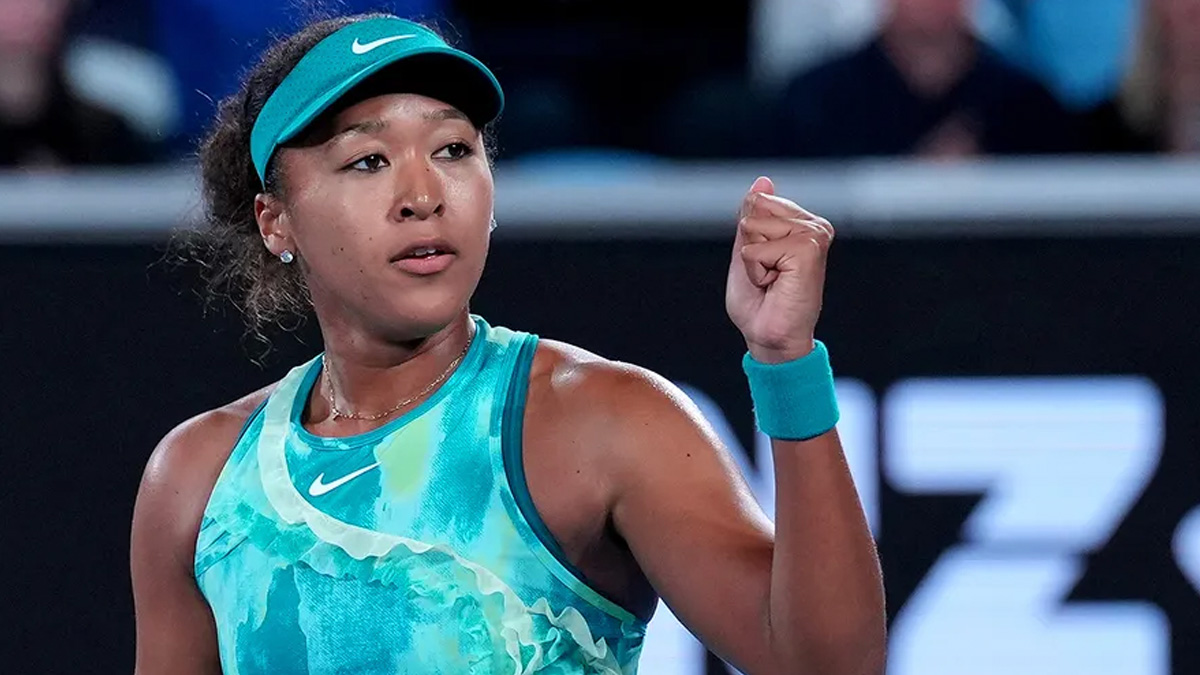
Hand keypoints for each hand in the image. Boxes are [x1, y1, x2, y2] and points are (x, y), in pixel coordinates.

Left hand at [725, 176, 834, 363]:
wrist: (771, 337)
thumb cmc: (760, 302)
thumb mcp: (748, 250)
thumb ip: (753, 216)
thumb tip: (763, 181)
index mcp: (803, 223)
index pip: (756, 203)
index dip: (748, 239)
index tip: (765, 266)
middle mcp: (815, 226)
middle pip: (754, 210)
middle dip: (750, 248)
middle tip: (769, 276)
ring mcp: (814, 235)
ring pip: (753, 227)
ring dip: (752, 261)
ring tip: (773, 281)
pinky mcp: (808, 249)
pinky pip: (756, 248)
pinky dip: (756, 271)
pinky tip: (776, 285)